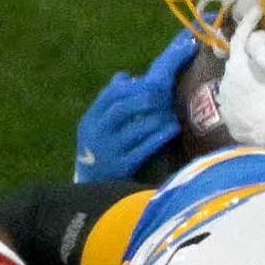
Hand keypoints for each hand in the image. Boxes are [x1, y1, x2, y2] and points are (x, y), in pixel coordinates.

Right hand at [73, 32, 195, 178]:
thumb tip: (128, 77)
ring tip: (172, 111)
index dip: (132, 86)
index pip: (110, 95)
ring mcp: (110, 150)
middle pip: (121, 109)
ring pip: (133, 128)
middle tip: (165, 93)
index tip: (151, 80)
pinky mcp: (123, 167)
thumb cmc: (102, 150)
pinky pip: (143, 148)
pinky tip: (172, 128)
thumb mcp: (99, 126)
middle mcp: (97, 132)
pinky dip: (158, 136)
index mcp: (92, 119)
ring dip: (156, 117)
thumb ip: (112, 103)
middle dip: (145, 99)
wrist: (92, 187)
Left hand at [215, 27, 264, 151]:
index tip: (256, 12)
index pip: (239, 38)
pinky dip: (246, 108)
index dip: (247, 21)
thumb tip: (257, 39)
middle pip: (236, 66)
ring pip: (235, 89)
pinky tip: (260, 113)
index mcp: (237, 65)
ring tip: (264, 93)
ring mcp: (226, 106)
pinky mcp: (230, 125)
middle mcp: (225, 83)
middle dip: (248, 63)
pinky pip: (237, 110)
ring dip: (246, 87)